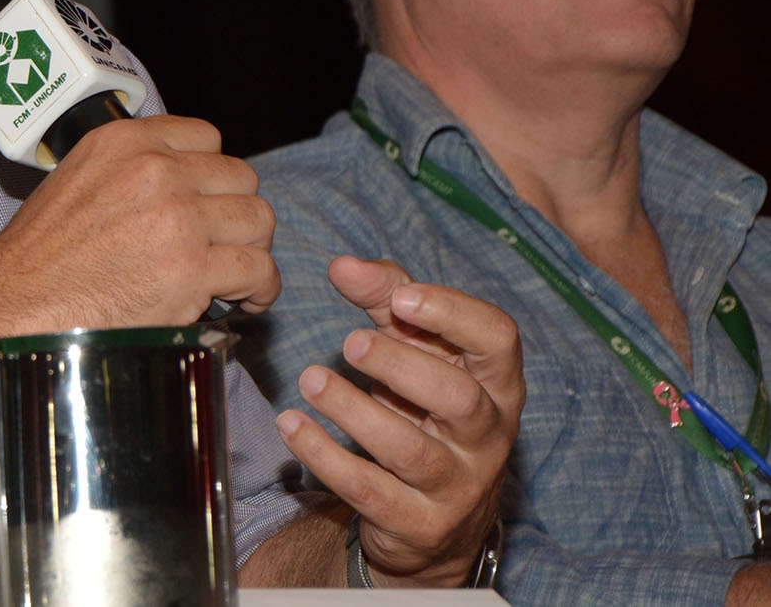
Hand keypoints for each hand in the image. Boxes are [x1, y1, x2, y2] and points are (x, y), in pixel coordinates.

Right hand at [0, 114, 278, 333]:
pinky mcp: (191, 270)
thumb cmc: (40, 256)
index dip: (212, 175)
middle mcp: (155, 170)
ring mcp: (177, 219)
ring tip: (235, 274)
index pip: (206, 138)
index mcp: (125, 141)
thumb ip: (129, 171)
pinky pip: (259, 269)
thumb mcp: (77, 179)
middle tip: (222, 245)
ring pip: (258, 220)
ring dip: (252, 249)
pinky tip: (245, 301)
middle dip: (236, 214)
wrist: (15, 306)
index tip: (208, 202)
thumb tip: (182, 189)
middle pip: (241, 178)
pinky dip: (260, 289)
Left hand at [276, 255, 521, 585]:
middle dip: (400, 366)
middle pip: (458, 397)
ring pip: (410, 450)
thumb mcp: (415, 349)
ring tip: (310, 380)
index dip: (453, 314)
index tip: (402, 298)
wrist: (434, 519)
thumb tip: (343, 265)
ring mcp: (456, 485)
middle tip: (349, 343)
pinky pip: (369, 490)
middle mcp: (487, 436)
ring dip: (353, 411)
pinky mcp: (418, 524)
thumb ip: (387, 298)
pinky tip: (292, 424)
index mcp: (496, 383)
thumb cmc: (423, 408)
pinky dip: (324, 456)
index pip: (498, 340)